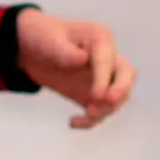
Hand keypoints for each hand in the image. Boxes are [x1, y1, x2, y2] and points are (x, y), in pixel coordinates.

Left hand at [14, 11, 136, 128]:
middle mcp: (107, 57)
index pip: (107, 59)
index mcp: (99, 38)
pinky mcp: (94, 95)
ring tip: (87, 116)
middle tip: (107, 103)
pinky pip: (100, 110)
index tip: (97, 96)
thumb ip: (63, 51)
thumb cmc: (44, 37)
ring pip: (117, 96)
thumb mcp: (48, 41)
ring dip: (105, 109)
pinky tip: (73, 122)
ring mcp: (103, 78)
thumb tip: (82, 59)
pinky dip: (91, 120)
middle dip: (121, 91)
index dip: (104, 78)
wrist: (33, 49)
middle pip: (126, 75)